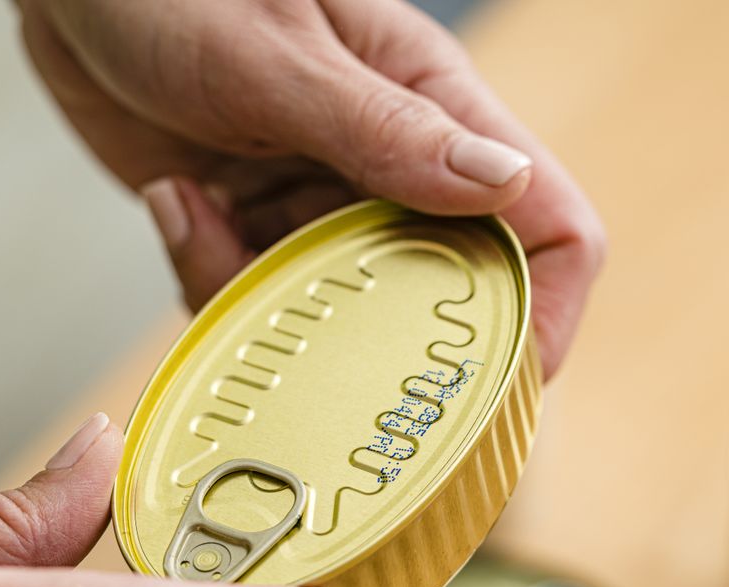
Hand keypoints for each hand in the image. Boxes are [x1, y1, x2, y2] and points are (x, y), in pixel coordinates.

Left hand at [17, 0, 603, 377]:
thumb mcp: (277, 57)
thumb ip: (385, 129)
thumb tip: (507, 187)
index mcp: (438, 112)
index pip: (551, 228)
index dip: (544, 316)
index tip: (495, 386)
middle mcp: (397, 170)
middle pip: (446, 300)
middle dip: (381, 339)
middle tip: (308, 327)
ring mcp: (326, 203)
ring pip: (342, 319)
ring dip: (269, 301)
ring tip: (203, 214)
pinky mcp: (259, 225)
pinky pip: (260, 302)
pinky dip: (211, 275)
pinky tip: (176, 200)